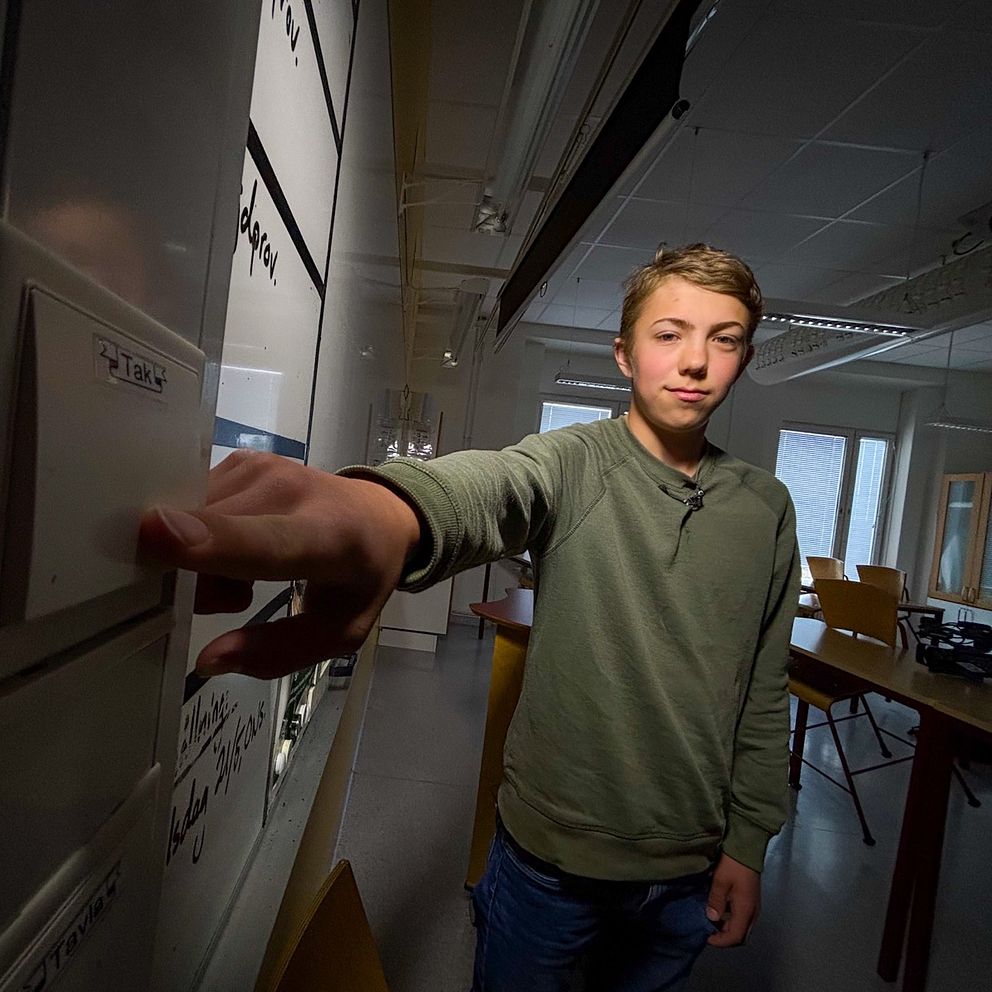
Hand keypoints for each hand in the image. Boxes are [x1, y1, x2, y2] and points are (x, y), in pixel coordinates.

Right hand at [138, 450, 421, 678]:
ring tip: (245, 571)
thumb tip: (207, 660)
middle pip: (207, 534)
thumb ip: (277, 651)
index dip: (210, 542)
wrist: (381, 515)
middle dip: (198, 578)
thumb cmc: (360, 580)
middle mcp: (291, 491)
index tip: (153, 536)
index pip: (263, 540)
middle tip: (237, 597)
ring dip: (200, 558)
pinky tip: (239, 542)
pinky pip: (195, 503)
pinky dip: (203, 534)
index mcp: (326, 538)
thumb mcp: (339, 631)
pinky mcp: (242, 458)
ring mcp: (262, 466)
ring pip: (190, 518)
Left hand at [705, 853, 760, 946]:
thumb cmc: (734, 864)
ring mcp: (753, 906)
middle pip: (740, 935)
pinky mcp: (751, 899)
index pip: (735, 937)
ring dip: (727, 928)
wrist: (748, 848)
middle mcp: (753, 912)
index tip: (706, 937)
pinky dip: (731, 919)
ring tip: (711, 921)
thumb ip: (716, 901)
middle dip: (725, 937)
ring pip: (742, 926)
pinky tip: (719, 910)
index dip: (720, 941)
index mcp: (746, 910)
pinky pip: (742, 917)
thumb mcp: (720, 881)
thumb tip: (712, 918)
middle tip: (708, 931)